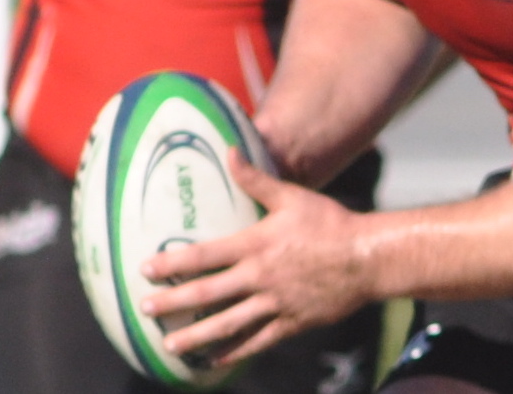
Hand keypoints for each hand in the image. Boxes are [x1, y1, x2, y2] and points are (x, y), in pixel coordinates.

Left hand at [138, 153, 377, 365]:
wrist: (368, 258)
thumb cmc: (330, 223)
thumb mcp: (292, 196)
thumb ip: (256, 179)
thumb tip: (229, 152)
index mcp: (257, 244)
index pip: (204, 255)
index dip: (172, 262)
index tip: (145, 268)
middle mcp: (260, 276)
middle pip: (208, 293)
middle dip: (173, 302)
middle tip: (145, 310)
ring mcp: (275, 302)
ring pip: (227, 323)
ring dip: (196, 335)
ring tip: (170, 345)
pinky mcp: (292, 322)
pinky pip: (257, 341)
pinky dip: (234, 351)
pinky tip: (214, 360)